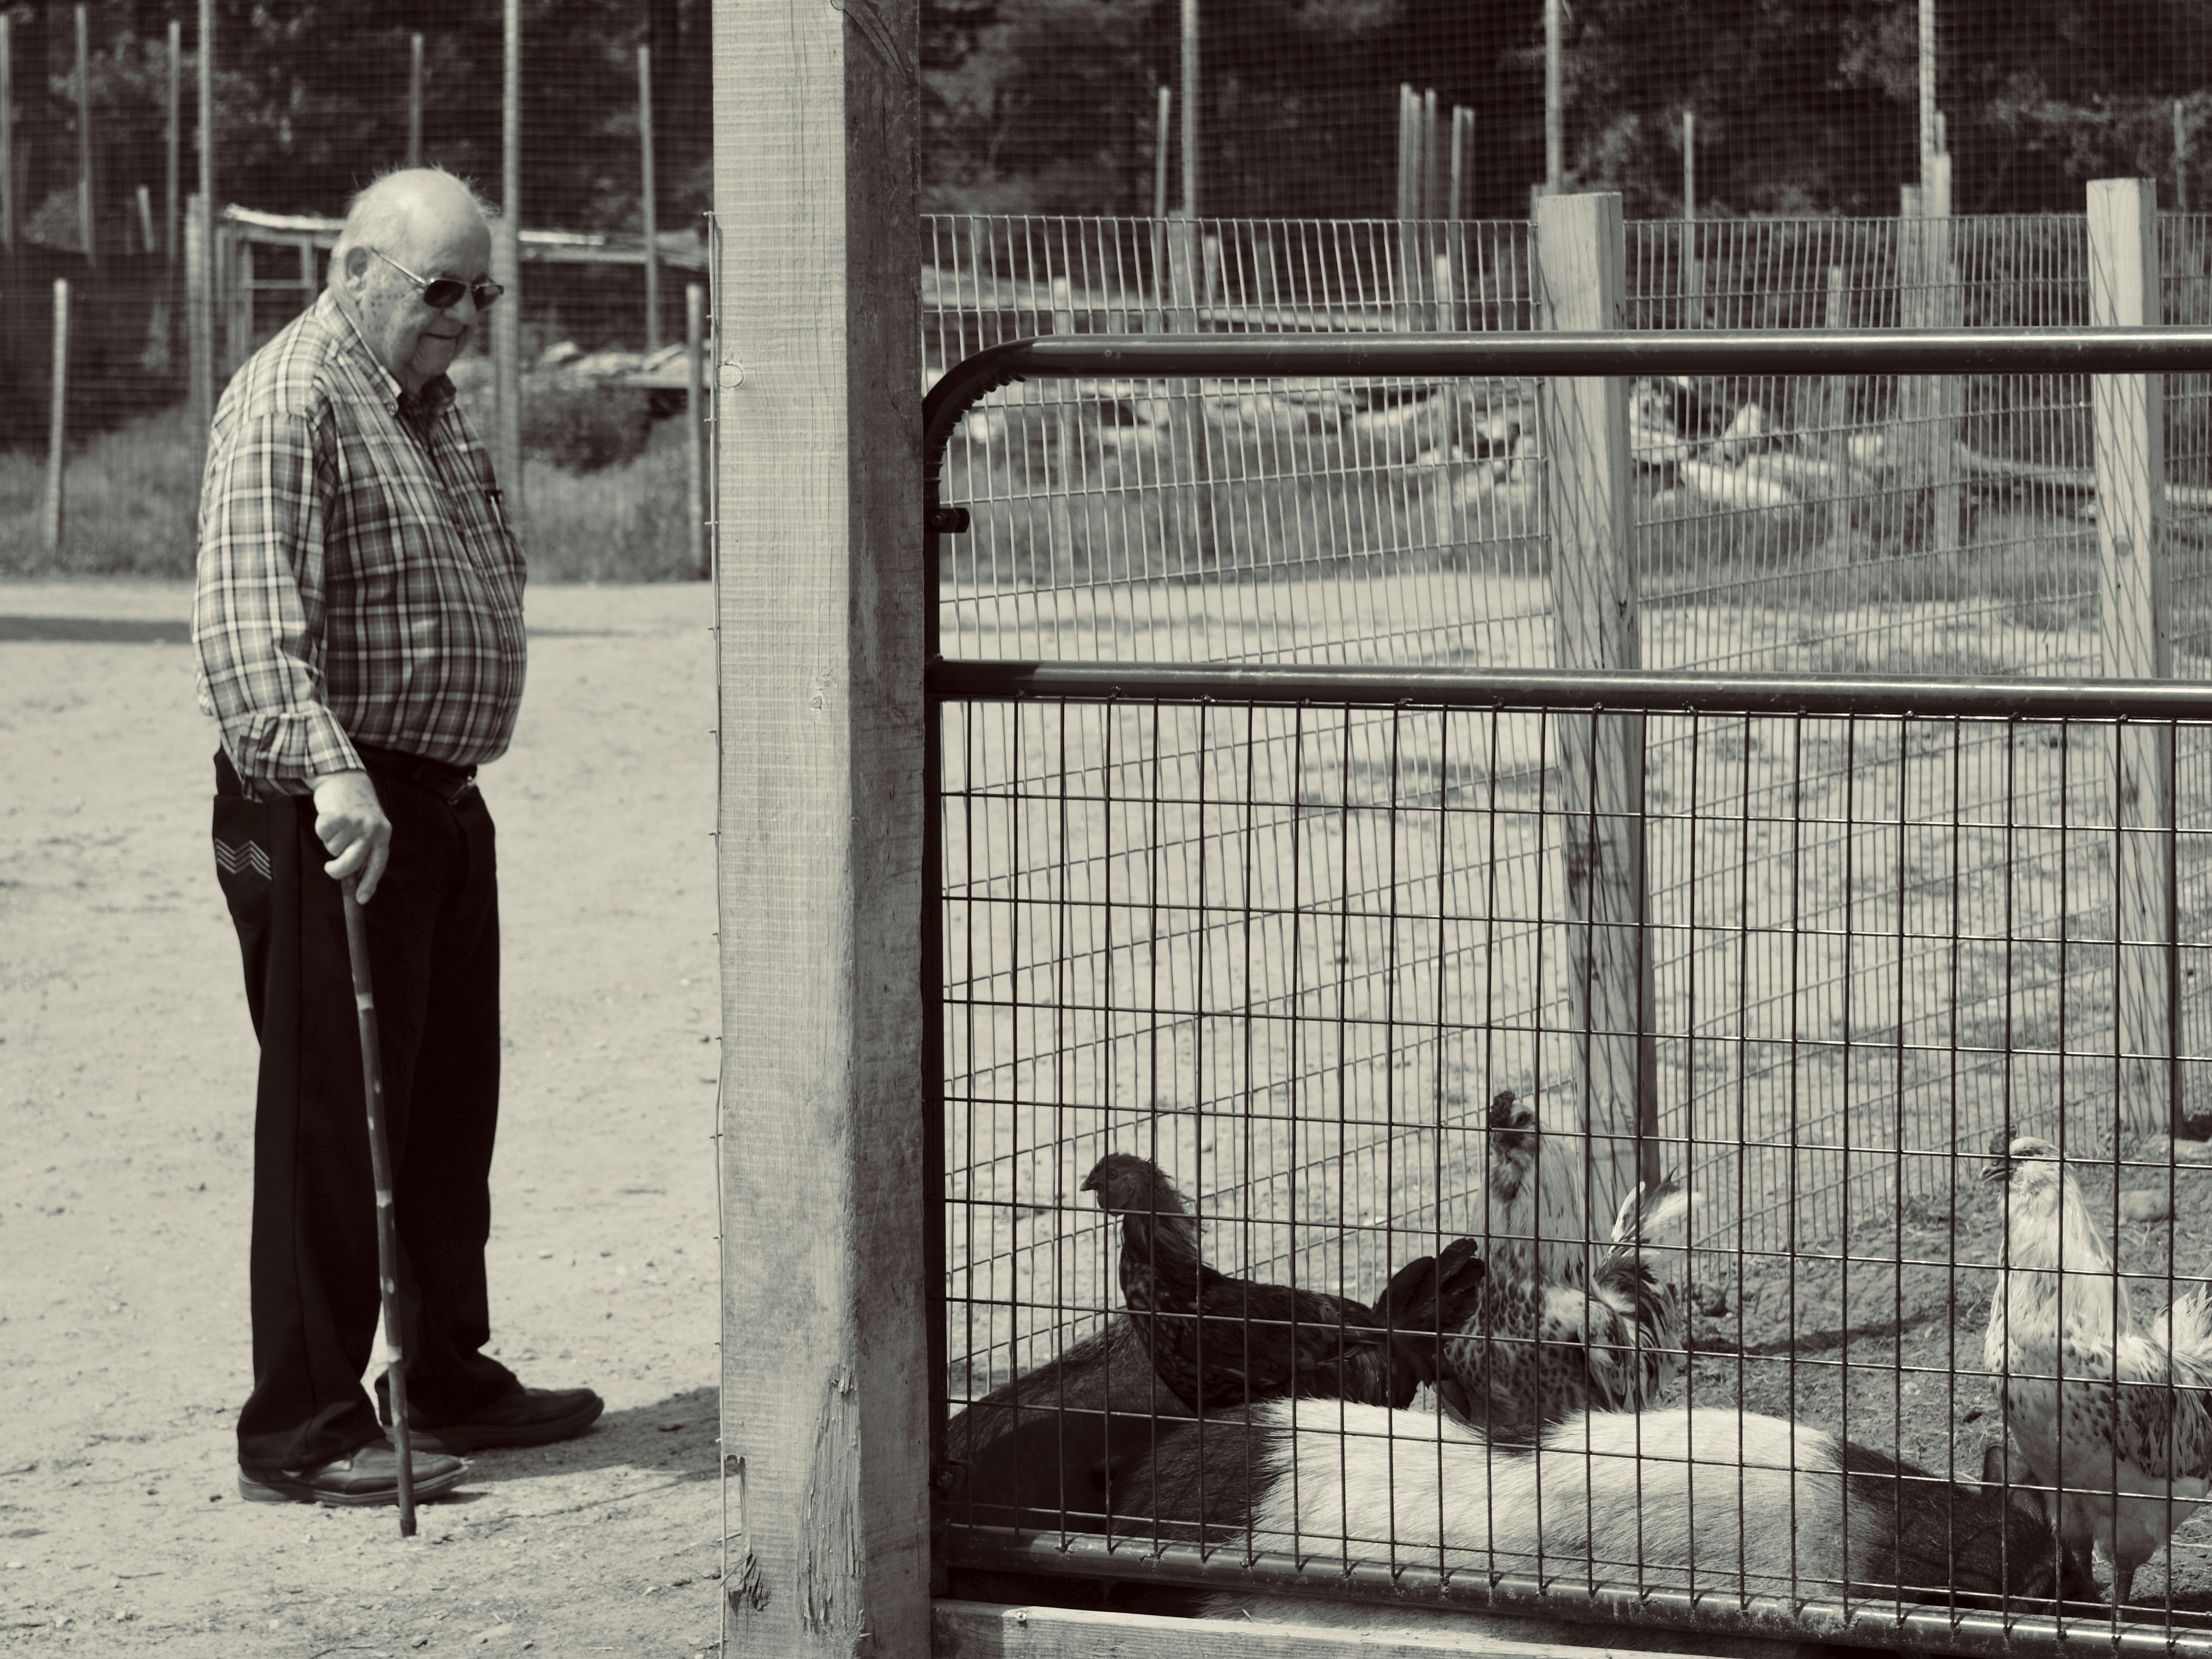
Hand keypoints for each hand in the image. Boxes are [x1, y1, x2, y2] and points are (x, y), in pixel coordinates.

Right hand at [311, 769, 391, 901]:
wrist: (345, 777)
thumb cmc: (355, 807)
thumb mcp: (368, 826)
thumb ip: (364, 848)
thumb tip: (353, 879)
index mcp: (383, 834)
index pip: (378, 864)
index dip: (369, 883)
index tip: (361, 899)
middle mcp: (372, 829)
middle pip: (352, 863)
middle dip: (338, 870)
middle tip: (330, 868)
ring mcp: (355, 822)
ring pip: (333, 848)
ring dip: (330, 839)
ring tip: (337, 823)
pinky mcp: (338, 814)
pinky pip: (323, 834)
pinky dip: (321, 828)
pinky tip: (329, 815)